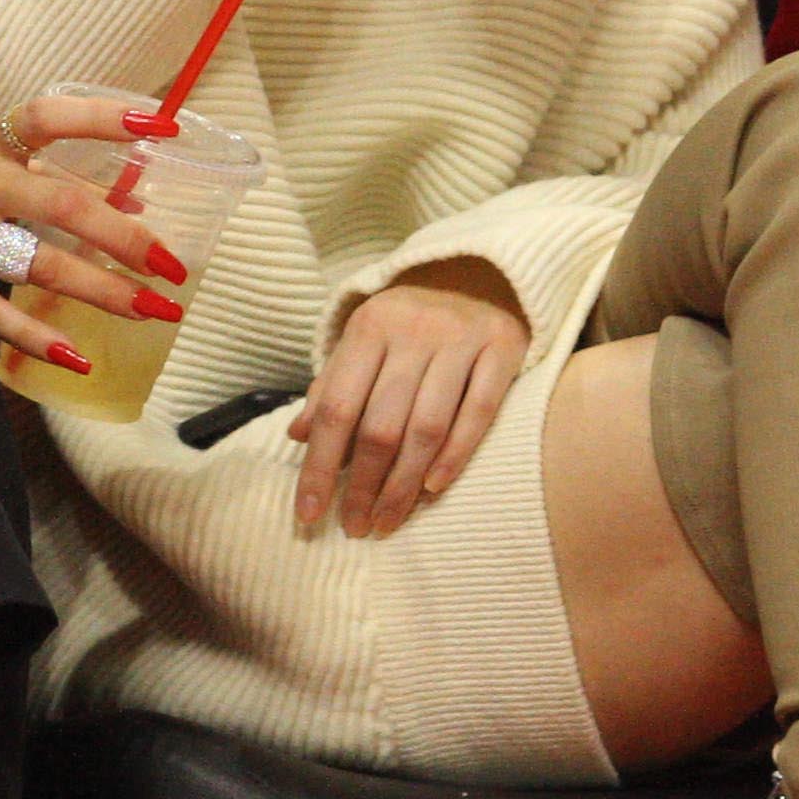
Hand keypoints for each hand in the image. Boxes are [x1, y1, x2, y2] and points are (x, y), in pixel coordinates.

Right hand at [0, 97, 191, 368]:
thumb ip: (34, 171)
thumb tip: (122, 194)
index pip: (51, 116)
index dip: (107, 116)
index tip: (164, 122)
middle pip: (63, 204)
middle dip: (126, 235)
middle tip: (172, 264)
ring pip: (40, 264)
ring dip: (101, 290)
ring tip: (150, 310)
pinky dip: (37, 337)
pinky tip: (77, 356)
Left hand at [291, 262, 527, 538]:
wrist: (481, 272)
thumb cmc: (411, 320)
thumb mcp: (365, 340)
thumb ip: (333, 386)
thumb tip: (296, 437)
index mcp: (369, 327)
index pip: (336, 409)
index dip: (319, 466)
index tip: (309, 514)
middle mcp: (413, 330)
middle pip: (380, 426)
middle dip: (362, 486)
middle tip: (354, 527)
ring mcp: (460, 339)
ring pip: (426, 427)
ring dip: (403, 485)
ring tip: (386, 521)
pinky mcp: (502, 349)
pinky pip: (477, 413)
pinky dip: (454, 456)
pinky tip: (433, 490)